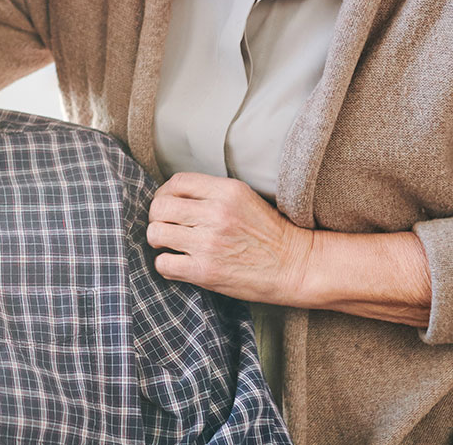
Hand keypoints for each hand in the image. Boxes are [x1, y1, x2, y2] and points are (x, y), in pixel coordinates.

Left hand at [146, 172, 314, 305]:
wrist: (296, 266)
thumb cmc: (270, 235)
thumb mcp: (245, 199)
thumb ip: (211, 195)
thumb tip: (172, 197)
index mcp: (226, 191)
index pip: (176, 182)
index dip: (165, 194)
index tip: (169, 206)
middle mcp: (215, 213)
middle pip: (159, 207)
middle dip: (158, 218)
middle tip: (167, 227)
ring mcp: (209, 242)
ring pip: (156, 233)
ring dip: (159, 241)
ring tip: (171, 246)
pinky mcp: (206, 270)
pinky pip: (164, 263)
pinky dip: (166, 265)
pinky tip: (180, 264)